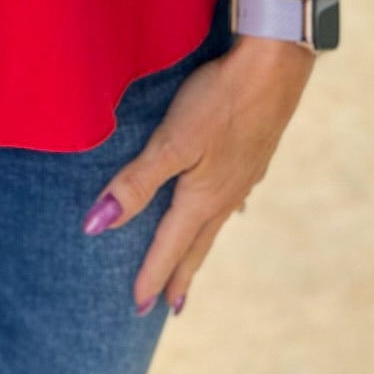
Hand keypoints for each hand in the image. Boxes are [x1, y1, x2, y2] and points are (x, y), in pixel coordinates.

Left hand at [83, 38, 315, 314]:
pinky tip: (229, 204)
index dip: (151, 275)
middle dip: (180, 274)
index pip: (169, 245)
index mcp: (202, 196)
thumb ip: (136, 183)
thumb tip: (98, 226)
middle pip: (197, 243)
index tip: (137, 307)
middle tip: (171, 307)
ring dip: (200, 246)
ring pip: (216, 221)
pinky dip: (222, 210)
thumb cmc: (219, 100)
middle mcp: (225, 193)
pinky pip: (234, 195)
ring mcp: (244, 173)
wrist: (276, 66)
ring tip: (193, 262)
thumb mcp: (171, 142)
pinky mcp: (255, 152)